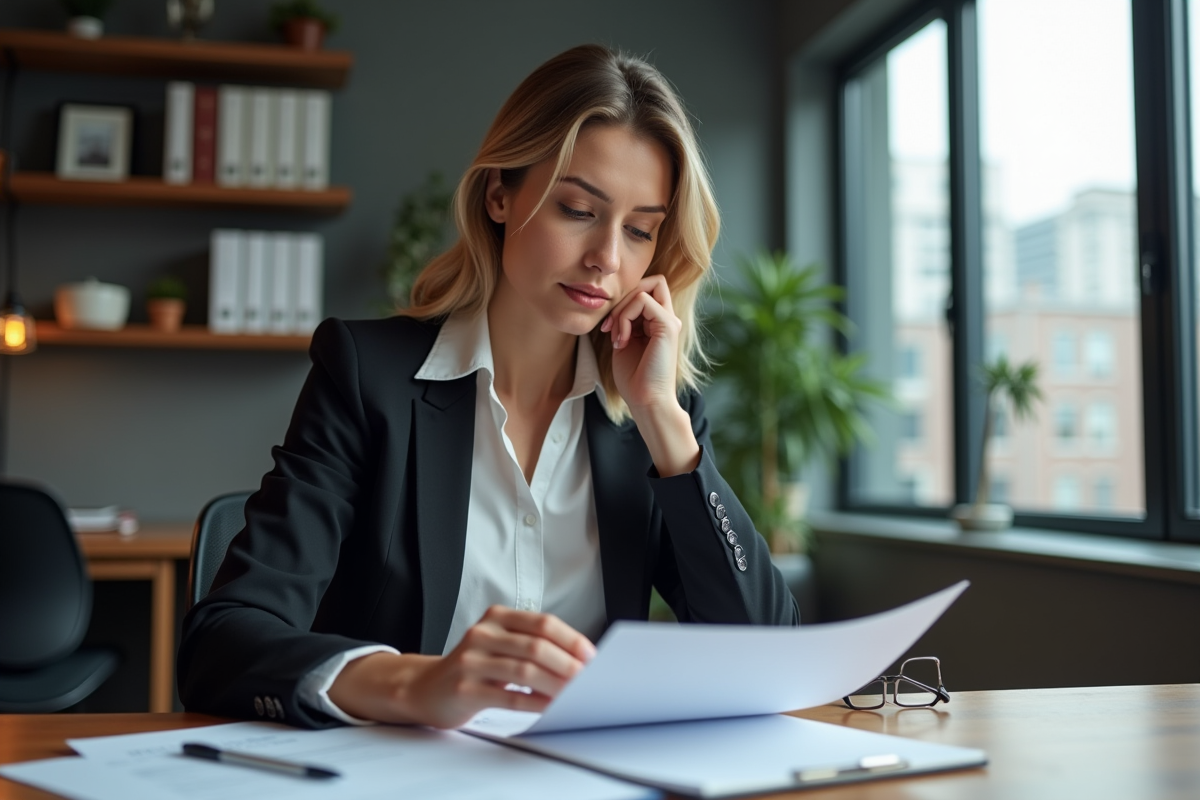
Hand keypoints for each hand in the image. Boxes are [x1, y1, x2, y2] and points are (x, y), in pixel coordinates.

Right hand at [327, 606, 594, 728]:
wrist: (425, 688)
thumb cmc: (473, 668)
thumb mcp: (500, 645)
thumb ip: (532, 646)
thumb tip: (579, 661)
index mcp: (497, 617)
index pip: (542, 623)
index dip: (571, 640)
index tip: (592, 657)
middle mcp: (482, 633)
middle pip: (536, 646)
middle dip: (568, 664)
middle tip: (589, 680)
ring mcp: (471, 661)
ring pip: (524, 671)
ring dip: (555, 685)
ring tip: (574, 695)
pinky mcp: (464, 689)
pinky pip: (508, 697)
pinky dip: (534, 703)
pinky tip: (549, 708)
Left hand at [602, 274, 681, 413]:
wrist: (645, 400)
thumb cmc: (633, 378)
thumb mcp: (623, 342)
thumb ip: (624, 321)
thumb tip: (613, 303)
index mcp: (658, 323)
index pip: (646, 289)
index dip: (625, 299)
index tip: (608, 326)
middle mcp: (667, 319)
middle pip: (649, 282)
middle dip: (622, 299)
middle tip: (608, 327)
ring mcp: (670, 321)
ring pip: (643, 289)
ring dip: (621, 311)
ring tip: (616, 337)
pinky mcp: (668, 326)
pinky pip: (643, 300)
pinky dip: (625, 317)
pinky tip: (623, 340)